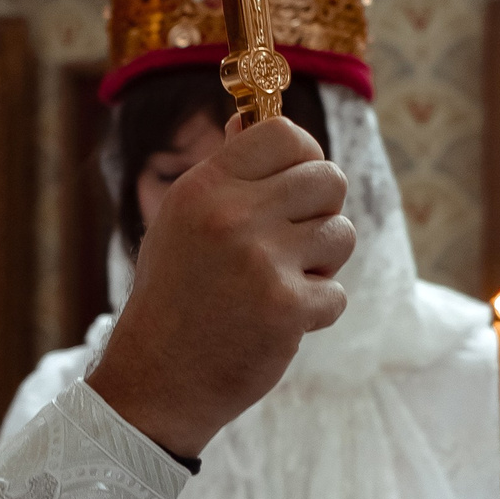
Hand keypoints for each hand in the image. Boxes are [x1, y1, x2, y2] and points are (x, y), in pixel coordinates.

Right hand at [87, 115, 352, 458]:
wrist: (157, 378)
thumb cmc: (175, 294)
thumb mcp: (181, 220)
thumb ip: (225, 174)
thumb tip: (252, 120)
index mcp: (205, 187)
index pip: (283, 135)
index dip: (305, 155)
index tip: (298, 183)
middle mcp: (232, 215)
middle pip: (328, 179)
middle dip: (322, 210)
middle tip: (296, 240)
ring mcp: (261, 261)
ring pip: (342, 234)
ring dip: (323, 262)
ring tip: (285, 280)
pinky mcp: (286, 307)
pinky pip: (335, 292)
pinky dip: (316, 311)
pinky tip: (279, 320)